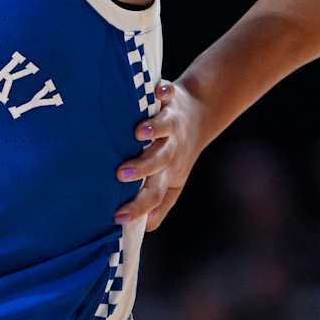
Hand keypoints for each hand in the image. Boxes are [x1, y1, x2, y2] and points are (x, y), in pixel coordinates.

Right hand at [111, 81, 205, 230]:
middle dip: (141, 168)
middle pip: (158, 161)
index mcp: (167, 172)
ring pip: (163, 128)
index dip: (137, 207)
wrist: (202, 115)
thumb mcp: (172, 181)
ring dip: (153, 129)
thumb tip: (144, 229)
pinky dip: (164, 91)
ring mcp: (170, 124)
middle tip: (120, 174)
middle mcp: (170, 149)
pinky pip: (168, 94)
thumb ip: (158, 203)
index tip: (117, 217)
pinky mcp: (170, 99)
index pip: (152, 195)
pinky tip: (160, 90)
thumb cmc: (178, 152)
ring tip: (139, 131)